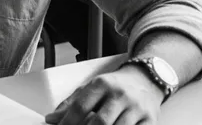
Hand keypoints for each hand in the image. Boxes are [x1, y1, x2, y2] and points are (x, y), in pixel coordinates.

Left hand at [45, 67, 163, 124]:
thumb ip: (72, 102)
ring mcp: (136, 109)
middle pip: (100, 121)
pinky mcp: (150, 121)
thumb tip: (51, 118)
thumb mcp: (92, 87)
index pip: (81, 106)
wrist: (145, 79)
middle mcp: (119, 95)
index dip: (68, 122)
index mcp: (101, 84)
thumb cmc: (115, 86)